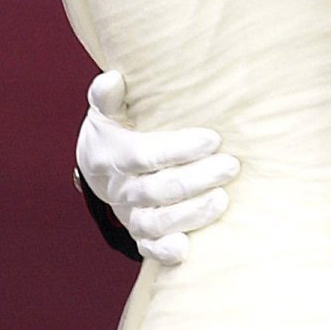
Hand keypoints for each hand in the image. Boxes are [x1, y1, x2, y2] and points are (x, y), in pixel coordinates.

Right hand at [76, 70, 239, 264]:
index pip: (145, 155)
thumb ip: (108, 95)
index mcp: (110, 155)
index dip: (178, 149)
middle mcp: (118, 189)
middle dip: (196, 179)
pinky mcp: (139, 232)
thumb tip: (113, 78)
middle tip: (231, 166)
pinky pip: (149, 247)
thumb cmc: (115, 125)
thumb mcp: (107, 108)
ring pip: (156, 222)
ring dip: (190, 215)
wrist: (99, 162)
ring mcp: (129, 214)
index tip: (213, 139)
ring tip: (223, 200)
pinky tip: (187, 249)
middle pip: (157, 190)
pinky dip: (165, 251)